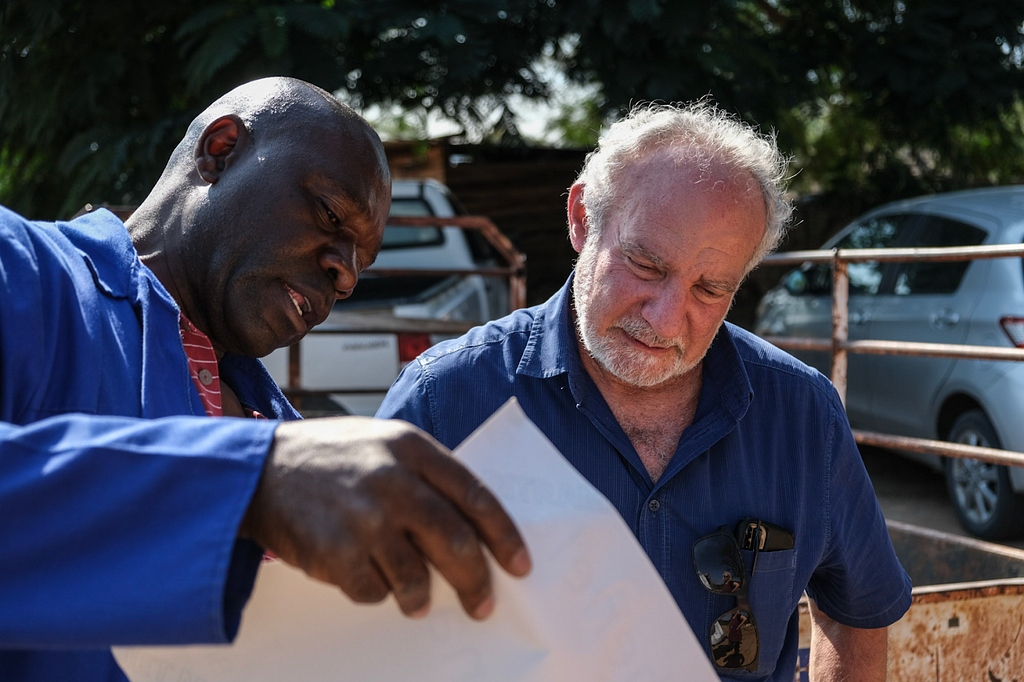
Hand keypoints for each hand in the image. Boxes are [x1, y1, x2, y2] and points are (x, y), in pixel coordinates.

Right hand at [239, 417, 530, 618]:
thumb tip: (472, 528)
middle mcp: (392, 481)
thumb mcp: (383, 442)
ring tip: (417, 601)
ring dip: (421, 597)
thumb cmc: (331, 457)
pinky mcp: (335, 553)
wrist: (258, 470)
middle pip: (454, 542)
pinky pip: (374, 591)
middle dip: (475, 581)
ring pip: (416, 578)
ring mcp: (363, 518)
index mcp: (411, 448)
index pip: (475, 496)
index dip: (503, 535)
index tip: (519, 565)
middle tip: (483, 604)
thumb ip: (426, 474)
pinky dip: (376, 592)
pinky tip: (363, 575)